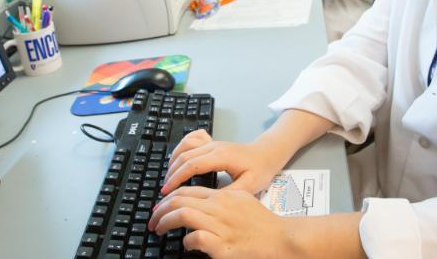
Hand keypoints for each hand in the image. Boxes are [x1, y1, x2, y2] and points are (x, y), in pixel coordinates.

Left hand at [149, 186, 293, 256]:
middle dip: (160, 210)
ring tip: (159, 230)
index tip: (159, 207)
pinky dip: (186, 240)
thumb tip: (201, 206)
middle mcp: (220, 207)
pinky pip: (196, 237)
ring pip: (183, 215)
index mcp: (223, 196)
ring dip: (165, 222)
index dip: (168, 198)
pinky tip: (186, 244)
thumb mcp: (243, 201)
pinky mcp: (223, 245)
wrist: (283, 239)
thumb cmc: (264, 225)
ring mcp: (221, 225)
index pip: (187, 191)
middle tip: (152, 220)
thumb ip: (222, 200)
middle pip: (180, 200)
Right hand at [160, 129, 283, 195]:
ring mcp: (212, 142)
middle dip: (171, 173)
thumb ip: (230, 193)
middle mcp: (214, 146)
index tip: (167, 191)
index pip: (192, 165)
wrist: (267, 154)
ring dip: (173, 161)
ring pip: (184, 147)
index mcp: (222, 157)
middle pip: (184, 156)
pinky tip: (177, 159)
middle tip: (164, 191)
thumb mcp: (249, 186)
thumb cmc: (260, 170)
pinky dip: (180, 148)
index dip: (177, 178)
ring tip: (168, 178)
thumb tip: (209, 201)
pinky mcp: (212, 142)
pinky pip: (190, 139)